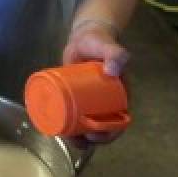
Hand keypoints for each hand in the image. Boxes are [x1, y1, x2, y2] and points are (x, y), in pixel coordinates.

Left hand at [62, 20, 129, 144]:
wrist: (84, 37)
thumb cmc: (99, 42)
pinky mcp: (75, 99)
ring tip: (66, 137)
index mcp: (118, 97)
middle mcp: (106, 103)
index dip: (109, 133)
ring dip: (78, 137)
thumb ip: (115, 54)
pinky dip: (68, 127)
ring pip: (86, 126)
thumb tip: (114, 69)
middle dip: (91, 139)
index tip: (96, 135)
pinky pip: (74, 117)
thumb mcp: (108, 47)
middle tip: (78, 138)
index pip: (118, 121)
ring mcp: (90, 102)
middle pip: (101, 128)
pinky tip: (59, 133)